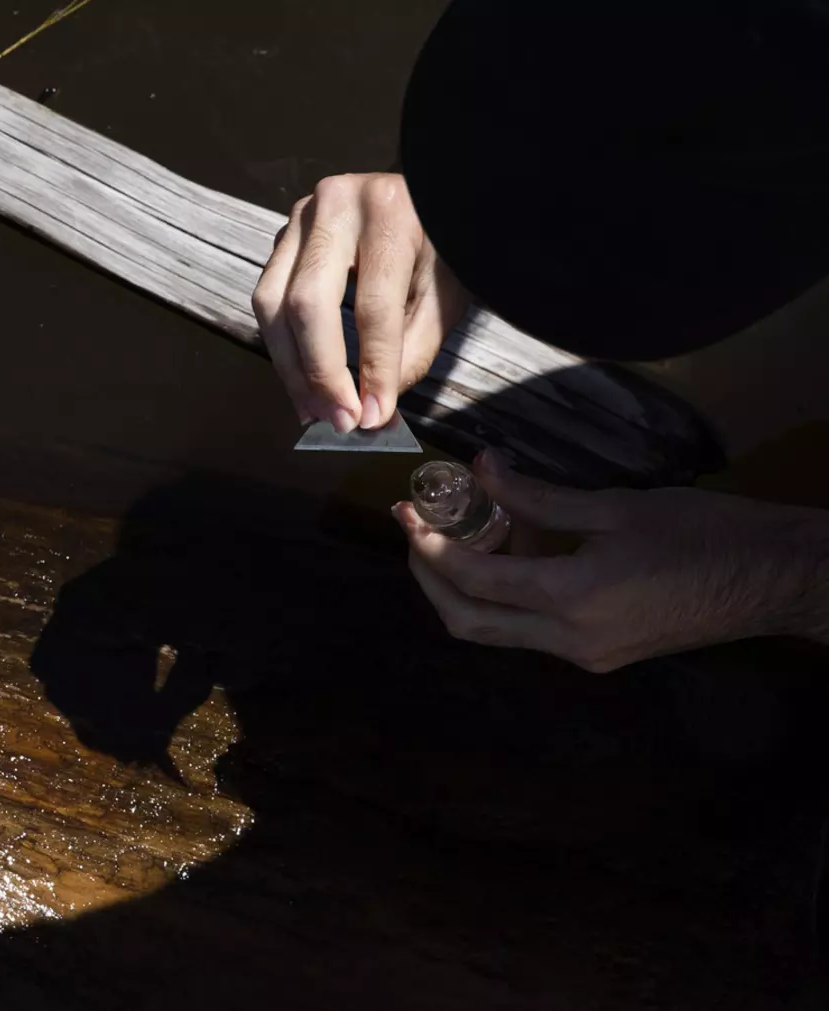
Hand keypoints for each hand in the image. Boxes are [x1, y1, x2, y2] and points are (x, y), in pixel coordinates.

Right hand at [252, 173, 468, 430]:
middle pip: (307, 304)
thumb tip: (371, 409)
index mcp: (390, 213)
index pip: (374, 306)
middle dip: (319, 373)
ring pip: (272, 304)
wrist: (433, 190)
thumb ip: (410, 350)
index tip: (374, 416)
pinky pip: (267, 297)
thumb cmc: (443, 246)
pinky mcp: (283, 233)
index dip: (373, 368)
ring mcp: (300, 216)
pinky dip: (280, 345)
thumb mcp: (444, 296)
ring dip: (289, 366)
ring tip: (313, 410)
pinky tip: (300, 379)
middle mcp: (336, 205)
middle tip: (338, 420)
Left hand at [393, 451, 828, 671]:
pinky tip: (515, 548)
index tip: (406, 510)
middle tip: (416, 529)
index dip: (428, 545)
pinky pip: (531, 630)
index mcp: (571, 601)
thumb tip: (483, 469)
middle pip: (468, 623)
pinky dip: (507, 594)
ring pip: (496, 631)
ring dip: (467, 586)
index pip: (472, 580)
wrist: (775, 579)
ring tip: (469, 528)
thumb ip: (539, 497)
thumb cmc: (705, 533)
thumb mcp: (615, 506)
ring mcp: (585, 656)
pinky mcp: (601, 655)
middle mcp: (569, 642)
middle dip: (429, 577)